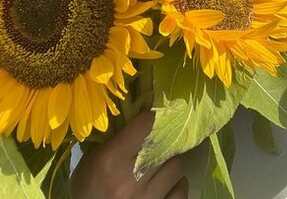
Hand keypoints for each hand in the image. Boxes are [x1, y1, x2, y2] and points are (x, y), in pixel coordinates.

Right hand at [70, 110, 187, 198]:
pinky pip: (181, 191)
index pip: (145, 125)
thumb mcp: (90, 161)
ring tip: (160, 166)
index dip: (151, 118)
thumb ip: (112, 139)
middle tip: (158, 143)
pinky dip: (177, 185)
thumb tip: (136, 115)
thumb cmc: (87, 190)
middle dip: (163, 143)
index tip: (151, 119)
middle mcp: (132, 178)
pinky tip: (167, 185)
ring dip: (170, 164)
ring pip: (176, 167)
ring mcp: (148, 198)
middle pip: (165, 145)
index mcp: (111, 160)